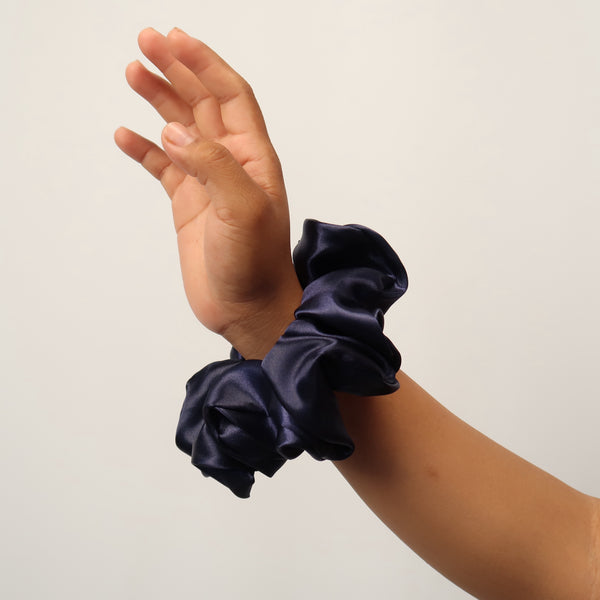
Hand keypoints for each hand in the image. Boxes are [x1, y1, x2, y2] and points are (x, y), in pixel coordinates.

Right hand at [115, 28, 301, 357]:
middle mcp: (230, 164)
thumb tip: (176, 133)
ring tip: (134, 72)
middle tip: (146, 42)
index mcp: (253, 159)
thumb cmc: (257, 264)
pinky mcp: (188, 205)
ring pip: (180, 130)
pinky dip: (144, 149)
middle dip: (177, 70)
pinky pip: (162, 168)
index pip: (230, 96)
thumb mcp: (244, 211)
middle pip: (202, 103)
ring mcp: (207, 183)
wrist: (247, 307)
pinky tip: (126, 135)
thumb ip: (212, 166)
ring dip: (159, 100)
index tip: (176, 40)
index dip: (205, 65)